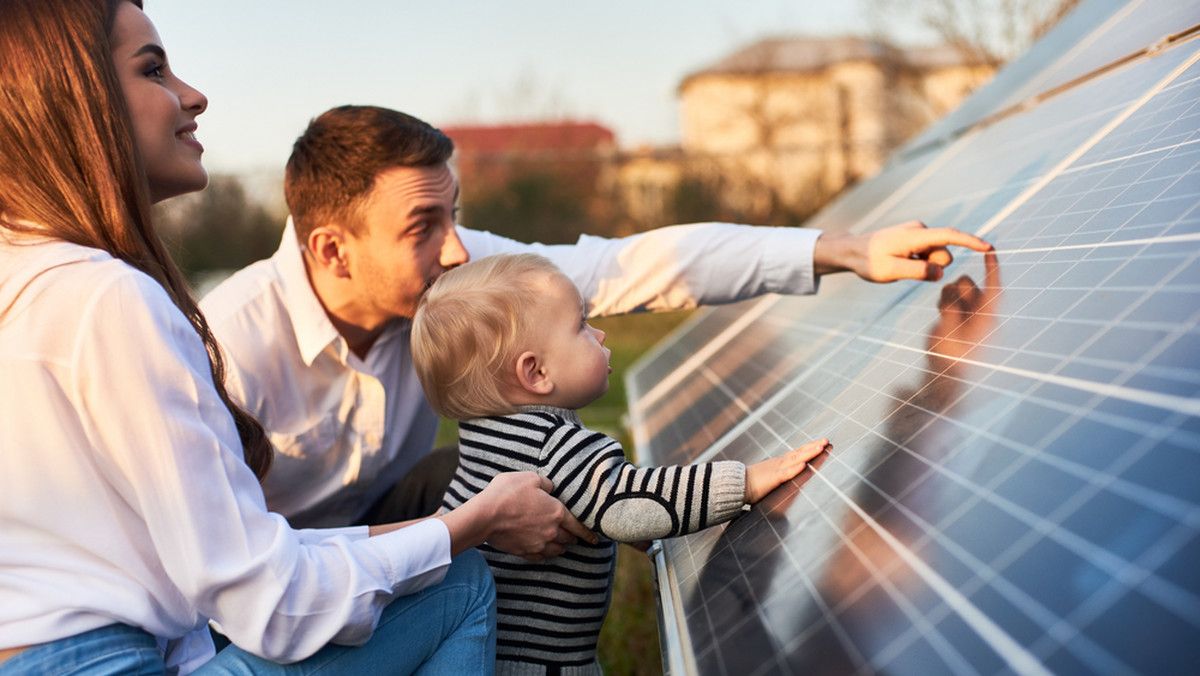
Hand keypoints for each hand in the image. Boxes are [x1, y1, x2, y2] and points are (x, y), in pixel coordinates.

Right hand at [440, 472, 596, 561]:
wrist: (485, 516)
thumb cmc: (507, 493)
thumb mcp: (530, 478)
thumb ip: (546, 484)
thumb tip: (551, 489)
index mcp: (557, 512)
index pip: (579, 526)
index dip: (589, 533)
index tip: (595, 539)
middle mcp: (552, 531)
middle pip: (569, 539)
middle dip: (574, 538)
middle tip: (575, 537)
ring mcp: (538, 544)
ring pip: (557, 550)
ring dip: (561, 547)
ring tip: (561, 544)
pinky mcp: (525, 552)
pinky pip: (540, 557)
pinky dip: (544, 554)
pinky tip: (542, 550)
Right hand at [744, 438, 830, 503]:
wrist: (736, 485)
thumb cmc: (751, 485)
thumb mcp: (769, 478)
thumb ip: (779, 477)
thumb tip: (787, 478)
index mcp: (779, 463)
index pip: (797, 453)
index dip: (810, 448)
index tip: (821, 443)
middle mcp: (780, 463)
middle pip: (800, 452)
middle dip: (814, 446)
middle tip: (827, 441)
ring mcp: (777, 470)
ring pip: (796, 459)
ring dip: (809, 453)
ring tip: (821, 447)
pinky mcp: (773, 479)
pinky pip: (786, 473)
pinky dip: (795, 469)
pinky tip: (803, 465)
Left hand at [814, 221, 992, 282]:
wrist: (853, 251)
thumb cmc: (868, 261)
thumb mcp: (890, 272)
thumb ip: (917, 272)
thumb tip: (941, 272)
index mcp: (915, 235)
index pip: (949, 237)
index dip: (971, 242)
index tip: (989, 248)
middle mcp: (920, 230)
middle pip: (944, 255)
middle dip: (933, 267)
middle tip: (906, 270)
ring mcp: (918, 234)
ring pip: (936, 258)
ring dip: (924, 267)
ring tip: (900, 265)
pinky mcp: (916, 240)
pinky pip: (928, 256)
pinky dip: (920, 264)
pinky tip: (901, 263)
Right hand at [927, 250, 1000, 365]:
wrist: (946, 373)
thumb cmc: (952, 357)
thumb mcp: (949, 332)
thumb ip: (950, 308)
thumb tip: (949, 289)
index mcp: (987, 316)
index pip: (993, 287)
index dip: (993, 267)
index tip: (991, 249)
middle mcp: (979, 312)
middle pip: (969, 284)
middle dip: (957, 289)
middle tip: (946, 308)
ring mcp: (968, 314)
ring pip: (957, 289)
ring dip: (948, 295)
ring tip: (943, 315)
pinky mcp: (957, 316)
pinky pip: (949, 298)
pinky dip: (944, 302)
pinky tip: (942, 316)